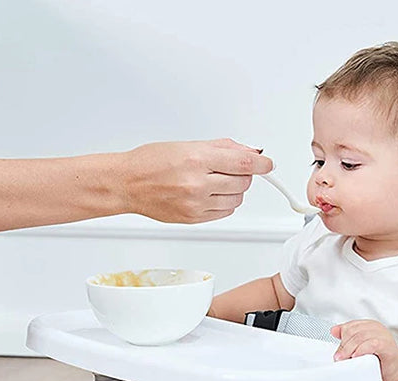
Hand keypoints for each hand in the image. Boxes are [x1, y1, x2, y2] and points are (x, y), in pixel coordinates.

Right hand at [120, 138, 272, 223]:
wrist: (128, 184)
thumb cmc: (151, 162)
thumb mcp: (187, 145)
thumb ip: (222, 149)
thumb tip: (249, 152)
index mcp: (196, 160)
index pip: (243, 163)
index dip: (262, 164)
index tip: (269, 164)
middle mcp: (197, 184)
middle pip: (242, 182)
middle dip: (243, 175)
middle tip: (229, 169)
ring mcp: (196, 204)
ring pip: (236, 200)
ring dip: (234, 191)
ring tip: (215, 182)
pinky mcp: (194, 219)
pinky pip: (224, 213)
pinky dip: (224, 203)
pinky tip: (210, 194)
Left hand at [331, 319, 397, 380]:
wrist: (395, 371)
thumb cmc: (379, 359)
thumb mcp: (360, 347)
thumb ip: (348, 338)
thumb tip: (334, 330)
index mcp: (370, 326)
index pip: (350, 326)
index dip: (342, 337)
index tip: (338, 351)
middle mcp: (377, 329)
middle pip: (353, 332)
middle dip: (343, 346)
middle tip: (339, 358)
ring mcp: (384, 337)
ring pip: (361, 337)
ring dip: (349, 349)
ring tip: (346, 359)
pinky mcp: (388, 347)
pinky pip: (373, 344)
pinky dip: (362, 350)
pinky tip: (356, 356)